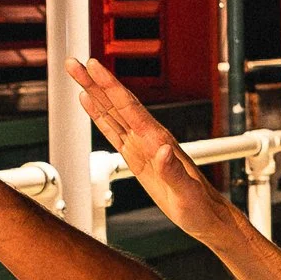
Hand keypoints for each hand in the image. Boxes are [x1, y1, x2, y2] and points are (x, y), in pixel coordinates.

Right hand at [67, 57, 232, 244]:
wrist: (206, 216)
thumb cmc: (200, 207)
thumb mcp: (186, 194)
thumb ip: (173, 172)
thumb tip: (162, 150)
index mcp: (159, 142)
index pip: (130, 108)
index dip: (111, 87)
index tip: (94, 67)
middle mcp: (150, 138)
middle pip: (117, 104)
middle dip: (95, 82)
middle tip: (74, 63)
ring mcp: (142, 146)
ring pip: (112, 113)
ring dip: (94, 93)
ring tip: (77, 75)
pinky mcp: (137, 157)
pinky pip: (113, 131)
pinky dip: (100, 116)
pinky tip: (89, 103)